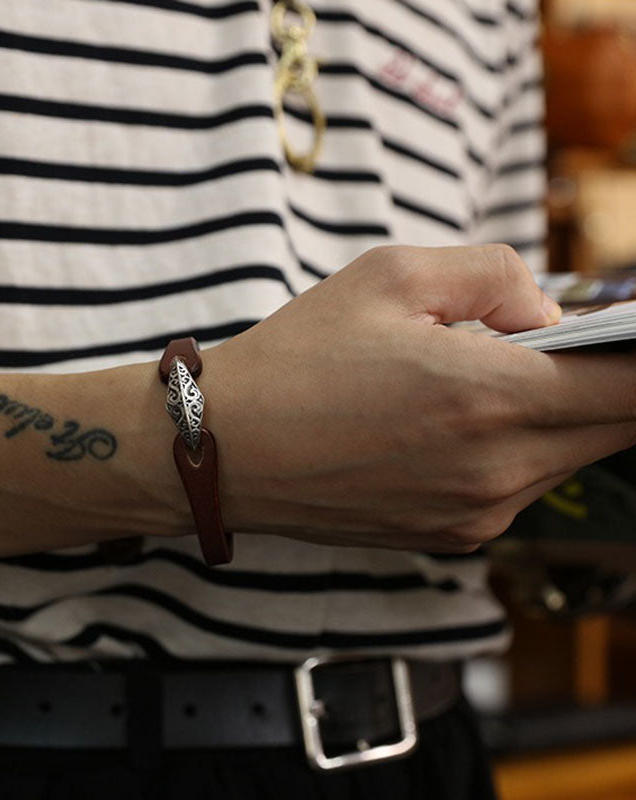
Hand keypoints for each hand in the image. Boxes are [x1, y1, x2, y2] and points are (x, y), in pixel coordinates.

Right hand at [201, 245, 635, 551]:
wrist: (226, 447)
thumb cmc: (298, 358)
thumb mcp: (391, 274)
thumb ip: (499, 275)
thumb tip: (548, 317)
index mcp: (490, 398)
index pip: (634, 389)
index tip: (629, 335)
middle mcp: (495, 472)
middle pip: (614, 428)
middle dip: (602, 381)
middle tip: (546, 344)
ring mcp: (476, 515)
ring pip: (564, 458)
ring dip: (549, 415)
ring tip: (477, 380)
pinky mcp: (451, 539)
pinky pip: (516, 489)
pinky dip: (509, 451)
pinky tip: (445, 425)